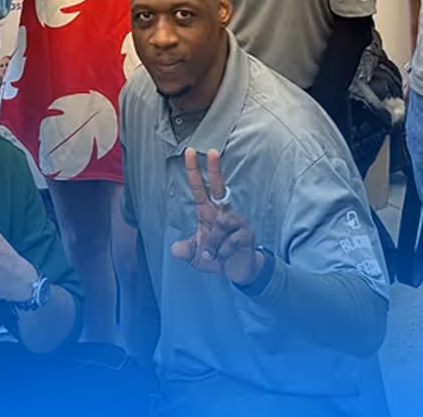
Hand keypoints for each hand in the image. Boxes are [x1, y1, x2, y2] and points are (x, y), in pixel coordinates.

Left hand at [170, 148, 262, 285]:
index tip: (189, 152)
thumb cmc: (217, 257)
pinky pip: (230, 240)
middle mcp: (223, 212)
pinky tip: (226, 256)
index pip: (200, 188)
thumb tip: (176, 249)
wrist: (238, 271)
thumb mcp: (195, 256)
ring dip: (214, 244)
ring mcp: (236, 221)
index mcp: (208, 212)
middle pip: (219, 186)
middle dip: (215, 168)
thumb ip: (185, 251)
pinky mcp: (247, 233)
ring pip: (220, 224)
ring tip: (214, 255)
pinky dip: (224, 252)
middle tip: (212, 151)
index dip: (194, 171)